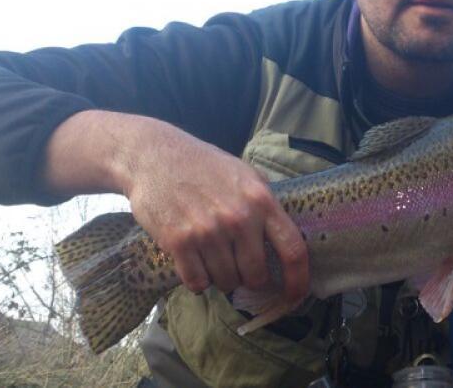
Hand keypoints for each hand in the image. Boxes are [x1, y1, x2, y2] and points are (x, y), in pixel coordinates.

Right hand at [43, 111, 308, 303]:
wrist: (154, 156)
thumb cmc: (204, 165)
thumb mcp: (245, 174)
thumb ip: (266, 203)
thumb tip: (286, 234)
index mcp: (262, 200)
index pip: (293, 249)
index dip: (298, 279)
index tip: (296, 296)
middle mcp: (239, 218)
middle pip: (256, 274)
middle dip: (249, 278)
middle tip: (238, 268)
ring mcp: (208, 231)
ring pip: (226, 281)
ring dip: (220, 277)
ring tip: (211, 256)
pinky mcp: (179, 242)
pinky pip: (197, 282)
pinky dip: (196, 280)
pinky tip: (193, 263)